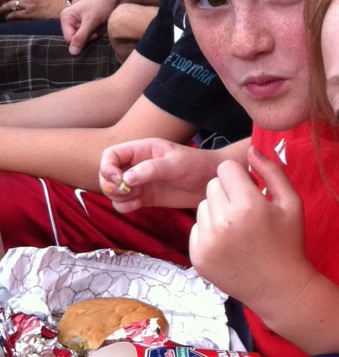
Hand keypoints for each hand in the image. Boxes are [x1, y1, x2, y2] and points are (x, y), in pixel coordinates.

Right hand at [60, 0, 116, 53]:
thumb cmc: (102, 5)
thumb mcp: (91, 21)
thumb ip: (81, 37)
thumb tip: (72, 53)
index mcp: (66, 17)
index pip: (69, 39)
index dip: (80, 41)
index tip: (91, 33)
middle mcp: (71, 22)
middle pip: (76, 41)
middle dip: (88, 38)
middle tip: (96, 29)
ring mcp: (80, 25)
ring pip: (85, 41)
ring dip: (94, 37)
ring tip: (100, 26)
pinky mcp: (89, 28)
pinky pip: (92, 38)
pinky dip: (98, 36)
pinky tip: (102, 27)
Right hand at [100, 138, 222, 212]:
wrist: (213, 181)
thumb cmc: (197, 166)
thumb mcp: (175, 164)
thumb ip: (150, 169)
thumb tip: (126, 179)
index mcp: (142, 150)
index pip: (110, 155)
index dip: (107, 168)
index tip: (119, 180)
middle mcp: (136, 165)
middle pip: (107, 175)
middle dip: (110, 185)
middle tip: (127, 191)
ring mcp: (140, 182)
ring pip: (113, 191)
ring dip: (118, 197)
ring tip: (137, 197)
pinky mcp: (145, 197)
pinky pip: (124, 203)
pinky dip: (126, 206)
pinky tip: (139, 204)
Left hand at [190, 145, 313, 312]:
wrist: (280, 288)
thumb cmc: (289, 242)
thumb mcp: (292, 203)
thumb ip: (273, 172)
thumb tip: (252, 150)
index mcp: (248, 205)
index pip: (226, 169)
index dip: (240, 177)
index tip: (252, 191)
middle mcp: (224, 222)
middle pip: (212, 185)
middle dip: (228, 192)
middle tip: (246, 212)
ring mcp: (208, 241)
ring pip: (202, 206)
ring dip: (217, 211)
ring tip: (238, 229)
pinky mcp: (198, 257)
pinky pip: (196, 228)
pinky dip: (210, 232)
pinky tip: (229, 244)